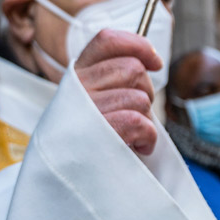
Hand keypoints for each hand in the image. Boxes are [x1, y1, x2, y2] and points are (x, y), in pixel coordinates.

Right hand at [75, 29, 162, 155]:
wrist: (64, 179)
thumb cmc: (89, 138)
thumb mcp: (93, 102)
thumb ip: (113, 78)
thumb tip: (150, 60)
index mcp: (77, 75)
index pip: (107, 41)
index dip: (138, 45)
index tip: (155, 61)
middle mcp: (78, 87)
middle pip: (133, 69)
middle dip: (146, 92)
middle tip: (137, 114)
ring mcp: (86, 110)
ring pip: (140, 98)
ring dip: (147, 119)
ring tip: (134, 134)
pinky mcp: (100, 133)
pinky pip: (140, 123)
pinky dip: (148, 138)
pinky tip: (139, 146)